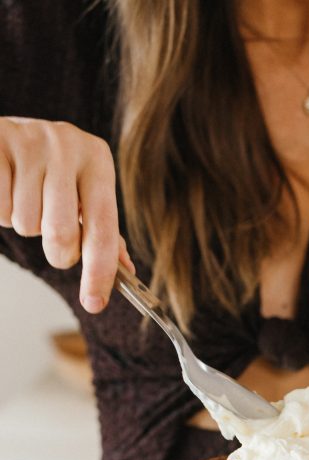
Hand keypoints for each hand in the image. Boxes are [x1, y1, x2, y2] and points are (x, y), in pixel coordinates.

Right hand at [0, 116, 132, 312]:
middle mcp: (67, 145)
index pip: (103, 230)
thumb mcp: (83, 190)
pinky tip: (7, 188)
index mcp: (97, 159)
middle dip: (57, 251)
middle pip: (61, 235)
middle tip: (53, 234)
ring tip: (26, 197)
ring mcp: (30, 141)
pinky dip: (2, 211)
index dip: (99, 272)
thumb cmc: (50, 171)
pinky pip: (0, 209)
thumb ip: (103, 229)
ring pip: (27, 224)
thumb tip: (126, 269)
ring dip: (25, 223)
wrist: (6, 136)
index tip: (95, 304)